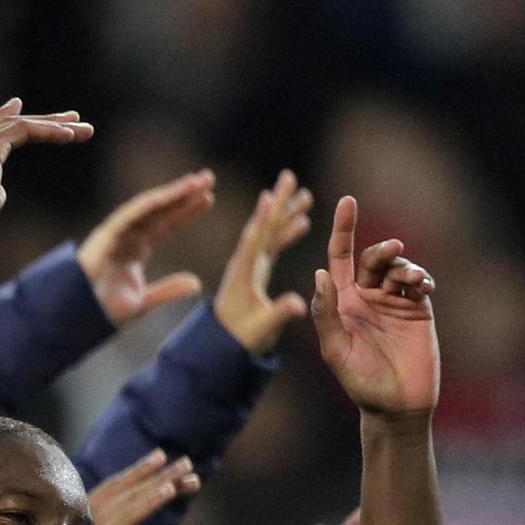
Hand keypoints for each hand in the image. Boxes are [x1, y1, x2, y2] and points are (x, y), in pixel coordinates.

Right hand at [0, 101, 93, 265]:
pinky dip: (49, 131)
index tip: (20, 110)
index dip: (2, 119)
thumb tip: (0, 193)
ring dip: (54, 126)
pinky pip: (25, 130)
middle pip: (4, 124)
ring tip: (84, 129)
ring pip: (19, 124)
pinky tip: (71, 136)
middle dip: (39, 120)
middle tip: (69, 117)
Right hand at [76, 170, 212, 325]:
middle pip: (160, 210)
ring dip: (171, 193)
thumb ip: (168, 291)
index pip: (166, 224)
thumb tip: (197, 283)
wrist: (77, 317)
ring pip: (147, 208)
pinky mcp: (104, 236)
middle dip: (183, 194)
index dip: (186, 210)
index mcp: (137, 250)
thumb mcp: (143, 302)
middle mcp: (128, 237)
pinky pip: (128, 215)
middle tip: (208, 177)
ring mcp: (116, 234)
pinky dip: (147, 205)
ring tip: (195, 181)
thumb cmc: (102, 310)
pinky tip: (167, 195)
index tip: (209, 198)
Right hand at [89, 449, 198, 524]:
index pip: (110, 492)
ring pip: (132, 499)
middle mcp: (84, 520)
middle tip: (187, 464)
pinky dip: (150, 502)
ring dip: (161, 481)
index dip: (135, 473)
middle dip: (157, 475)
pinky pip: (129, 518)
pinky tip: (169, 490)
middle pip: (125, 491)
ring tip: (186, 468)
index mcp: (80, 523)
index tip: (159, 459)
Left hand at [216, 168, 314, 352]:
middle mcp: (244, 264)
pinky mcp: (256, 271)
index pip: (254, 240)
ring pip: (270, 233)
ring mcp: (250, 266)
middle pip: (263, 227)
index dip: (264, 218)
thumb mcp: (260, 330)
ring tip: (302, 193)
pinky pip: (274, 245)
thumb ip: (278, 314)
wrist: (221, 347)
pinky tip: (302, 220)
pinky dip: (287, 231)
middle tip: (289, 176)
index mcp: (242, 274)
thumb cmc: (239, 340)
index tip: (271, 195)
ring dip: (286, 213)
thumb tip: (298, 303)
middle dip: (277, 202)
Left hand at [311, 196, 440, 416]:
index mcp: (342, 303)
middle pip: (372, 258)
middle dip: (382, 249)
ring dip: (404, 266)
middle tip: (393, 249)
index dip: (343, 228)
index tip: (347, 201)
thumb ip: (327, 313)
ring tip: (411, 279)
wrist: (397, 405)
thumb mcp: (336, 350)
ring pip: (398, 268)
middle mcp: (367, 297)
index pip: (339, 258)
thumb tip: (319, 275)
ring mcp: (394, 302)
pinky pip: (420, 283)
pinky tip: (422, 286)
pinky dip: (422, 278)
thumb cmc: (360, 382)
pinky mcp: (418, 310)